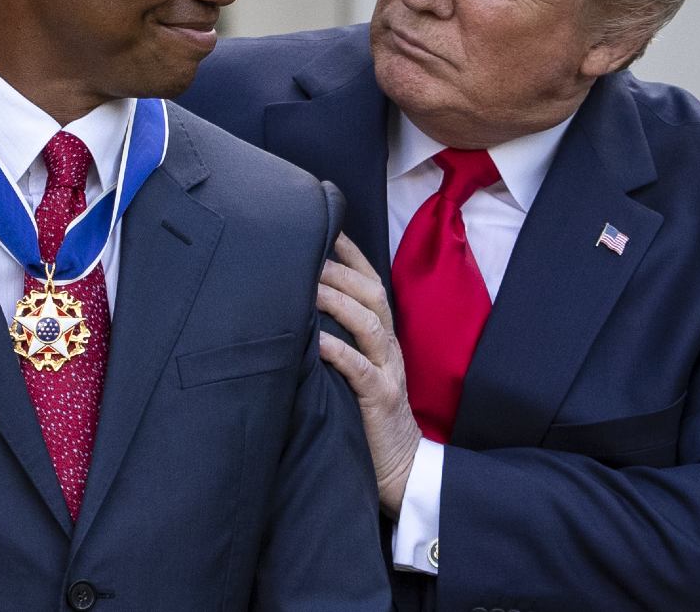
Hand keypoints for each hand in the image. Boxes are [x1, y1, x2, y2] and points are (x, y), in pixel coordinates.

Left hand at [317, 233, 420, 517]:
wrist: (403, 473)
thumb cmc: (369, 419)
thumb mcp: (356, 371)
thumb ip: (338, 341)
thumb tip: (296, 310)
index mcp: (383, 338)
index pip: (371, 284)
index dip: (350, 254)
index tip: (324, 225)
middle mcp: (389, 348)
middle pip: (372, 295)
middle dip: (340, 268)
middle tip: (307, 247)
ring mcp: (388, 372)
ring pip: (368, 324)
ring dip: (337, 300)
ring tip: (308, 283)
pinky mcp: (380, 401)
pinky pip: (360, 370)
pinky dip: (338, 351)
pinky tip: (316, 341)